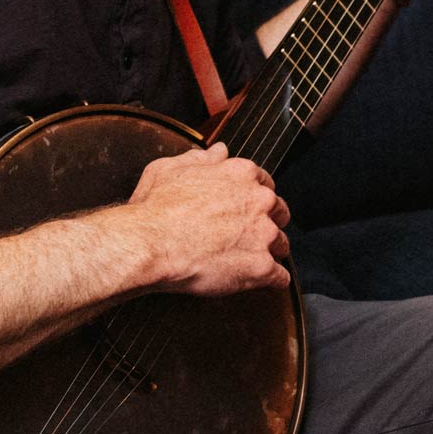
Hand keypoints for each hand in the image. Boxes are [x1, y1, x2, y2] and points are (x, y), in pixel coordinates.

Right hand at [123, 144, 289, 295]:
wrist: (151, 244)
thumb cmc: (157, 208)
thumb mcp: (171, 169)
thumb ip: (202, 159)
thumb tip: (219, 151)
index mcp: (242, 174)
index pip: (265, 185)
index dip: (253, 200)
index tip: (245, 210)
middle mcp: (260, 201)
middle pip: (279, 213)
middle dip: (266, 224)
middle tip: (246, 235)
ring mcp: (264, 235)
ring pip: (281, 245)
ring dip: (269, 252)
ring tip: (247, 261)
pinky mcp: (262, 267)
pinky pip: (280, 277)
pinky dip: (271, 281)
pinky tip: (261, 282)